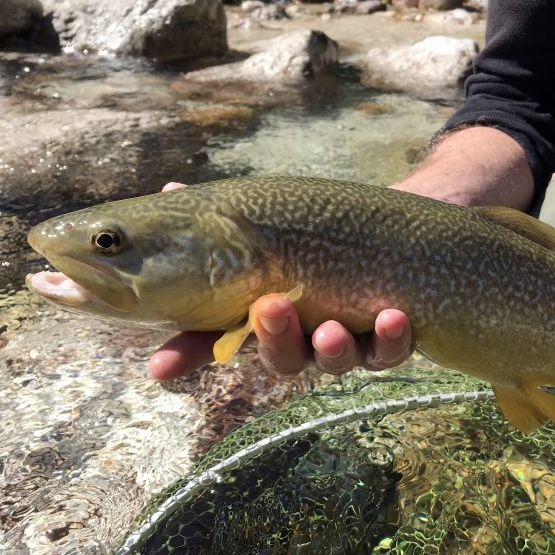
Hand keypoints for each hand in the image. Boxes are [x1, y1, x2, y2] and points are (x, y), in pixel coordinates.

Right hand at [148, 182, 412, 379]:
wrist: (395, 225)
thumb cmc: (322, 230)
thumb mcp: (273, 222)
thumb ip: (226, 220)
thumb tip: (171, 187)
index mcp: (264, 313)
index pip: (216, 340)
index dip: (186, 355)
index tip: (159, 367)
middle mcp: (302, 336)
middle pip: (281, 357)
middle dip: (275, 338)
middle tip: (270, 307)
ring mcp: (346, 341)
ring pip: (333, 361)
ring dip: (330, 349)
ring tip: (331, 330)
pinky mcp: (390, 338)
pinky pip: (389, 352)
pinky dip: (390, 339)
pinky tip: (393, 316)